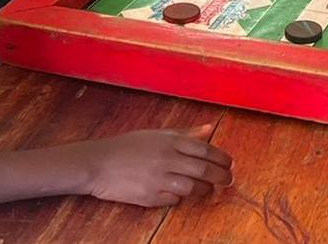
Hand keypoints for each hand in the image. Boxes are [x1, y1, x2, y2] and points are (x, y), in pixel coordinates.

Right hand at [82, 125, 232, 206]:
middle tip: (228, 180)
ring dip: (205, 190)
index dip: (221, 158)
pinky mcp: (150, 197)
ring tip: (209, 190)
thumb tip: (209, 128)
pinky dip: (181, 198)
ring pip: (193, 188)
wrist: (98, 163)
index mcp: (170, 141)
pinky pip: (174, 200)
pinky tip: (181, 194)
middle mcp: (167, 159)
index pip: (205, 149)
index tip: (229, 163)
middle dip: (221, 177)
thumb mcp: (157, 134)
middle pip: (204, 170)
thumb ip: (185, 133)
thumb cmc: (127, 146)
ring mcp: (159, 179)